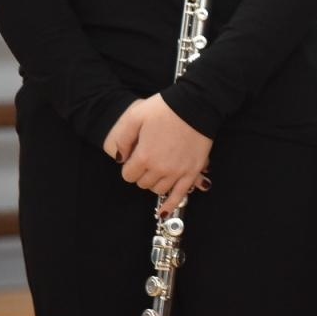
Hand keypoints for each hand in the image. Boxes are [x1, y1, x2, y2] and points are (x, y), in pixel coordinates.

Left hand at [107, 95, 212, 216]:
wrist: (197, 104)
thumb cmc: (166, 108)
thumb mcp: (135, 117)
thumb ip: (122, 139)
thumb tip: (119, 158)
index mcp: (144, 157)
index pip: (128, 175)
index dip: (130, 166)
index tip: (136, 156)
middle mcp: (160, 169)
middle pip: (143, 183)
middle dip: (142, 173)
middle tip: (148, 159)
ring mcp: (178, 172)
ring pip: (159, 189)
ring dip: (155, 182)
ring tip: (159, 170)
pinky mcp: (193, 171)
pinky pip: (179, 195)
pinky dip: (170, 204)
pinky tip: (164, 211)